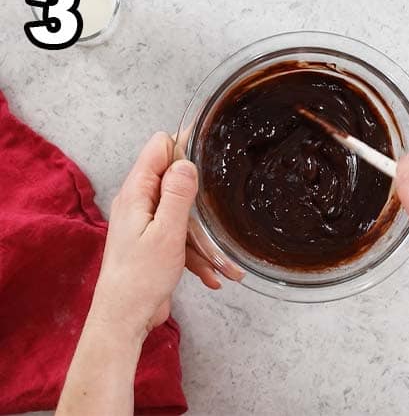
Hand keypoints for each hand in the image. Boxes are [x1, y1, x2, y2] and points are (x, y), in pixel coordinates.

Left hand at [88, 133, 207, 342]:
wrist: (124, 320)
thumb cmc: (140, 278)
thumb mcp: (167, 232)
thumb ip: (177, 194)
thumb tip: (185, 162)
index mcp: (136, 194)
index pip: (159, 149)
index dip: (184, 147)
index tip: (210, 152)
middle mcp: (138, 204)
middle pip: (175, 179)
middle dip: (200, 194)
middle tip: (221, 206)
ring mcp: (145, 224)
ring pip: (182, 212)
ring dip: (203, 234)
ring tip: (224, 258)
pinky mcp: (153, 243)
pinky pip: (181, 237)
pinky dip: (196, 253)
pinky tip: (213, 274)